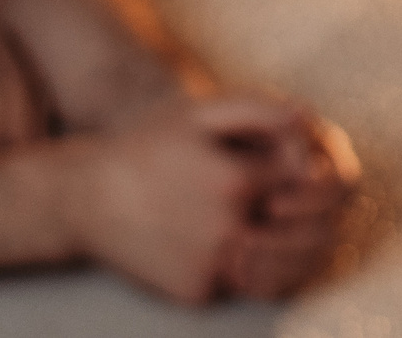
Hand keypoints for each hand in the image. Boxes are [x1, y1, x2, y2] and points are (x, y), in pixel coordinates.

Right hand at [60, 94, 338, 303]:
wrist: (86, 198)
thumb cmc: (148, 146)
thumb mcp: (199, 113)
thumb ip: (259, 110)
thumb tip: (309, 123)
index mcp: (236, 181)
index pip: (307, 183)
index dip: (311, 175)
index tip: (301, 171)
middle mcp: (228, 230)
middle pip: (308, 236)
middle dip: (315, 218)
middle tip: (301, 206)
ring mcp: (212, 267)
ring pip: (285, 271)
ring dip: (296, 251)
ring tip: (285, 231)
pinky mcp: (197, 292)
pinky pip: (244, 285)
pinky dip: (253, 269)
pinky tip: (244, 247)